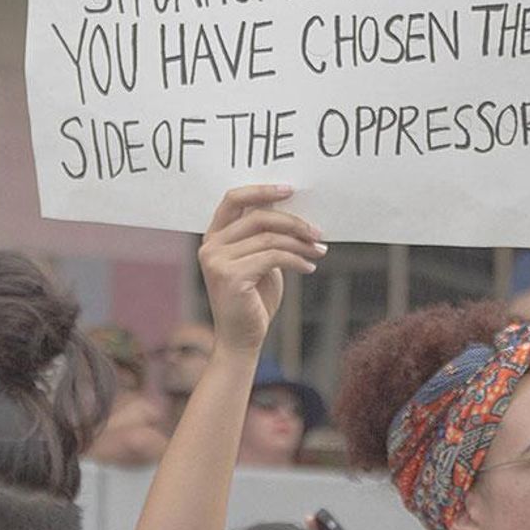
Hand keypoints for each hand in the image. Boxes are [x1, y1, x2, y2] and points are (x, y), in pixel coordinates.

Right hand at [198, 185, 325, 353]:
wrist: (242, 340)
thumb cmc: (254, 300)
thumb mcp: (260, 260)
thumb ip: (265, 235)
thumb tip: (292, 209)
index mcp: (214, 236)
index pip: (234, 199)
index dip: (262, 190)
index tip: (291, 189)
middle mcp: (210, 245)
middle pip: (258, 216)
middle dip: (293, 222)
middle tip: (317, 232)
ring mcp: (217, 261)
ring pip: (270, 237)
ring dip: (300, 243)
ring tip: (318, 251)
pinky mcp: (231, 276)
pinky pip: (274, 257)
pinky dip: (297, 260)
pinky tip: (309, 268)